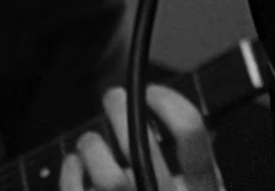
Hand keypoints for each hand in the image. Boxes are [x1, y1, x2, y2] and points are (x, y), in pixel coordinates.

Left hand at [59, 86, 223, 190]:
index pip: (189, 131)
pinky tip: (75, 164)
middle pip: (139, 144)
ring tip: (91, 139)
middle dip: (121, 112)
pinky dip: (71, 173)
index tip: (152, 92)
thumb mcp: (202, 189)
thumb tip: (171, 122)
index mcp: (203, 187)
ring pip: (105, 171)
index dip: (168, 102)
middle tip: (113, 99)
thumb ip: (197, 166)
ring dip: (92, 145)